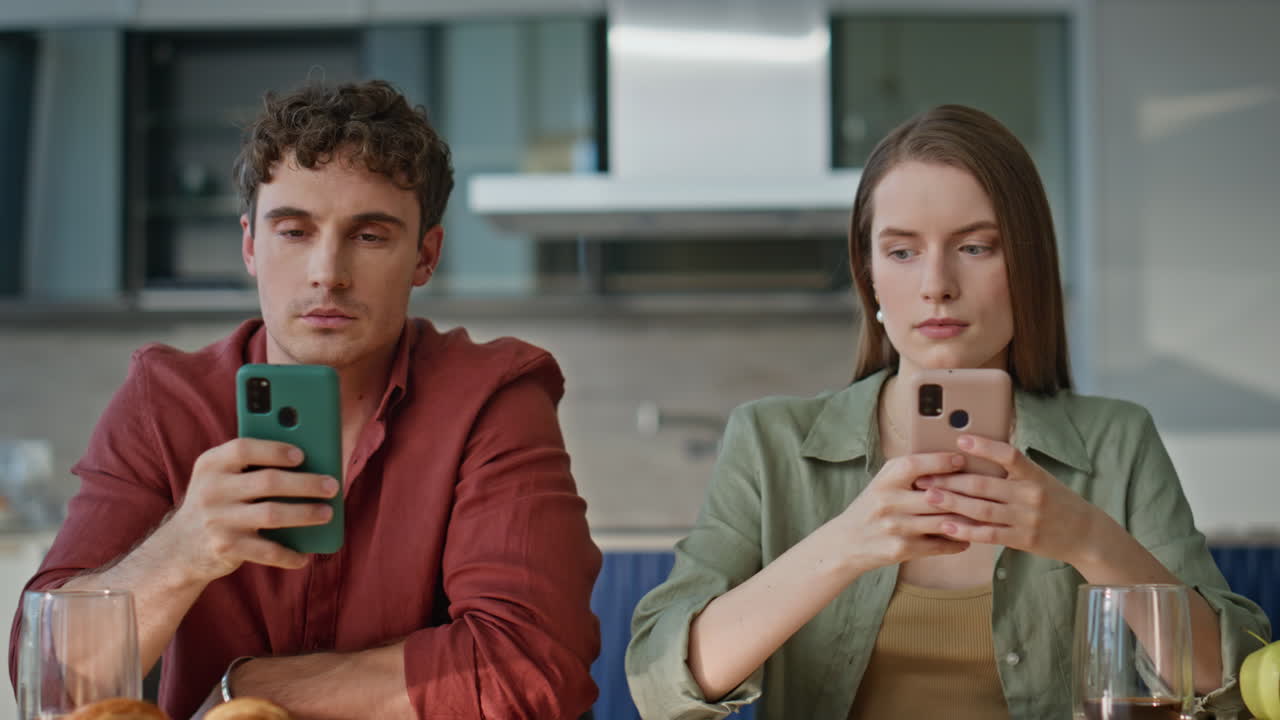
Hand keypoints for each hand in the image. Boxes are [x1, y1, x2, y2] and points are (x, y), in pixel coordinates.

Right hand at [158, 438, 338, 584]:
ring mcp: (217, 520)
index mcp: (211, 464)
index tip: (302, 455)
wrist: (179, 547)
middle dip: (306, 483)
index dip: (274, 450)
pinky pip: (266, 551)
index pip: (244, 449)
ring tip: (327, 513)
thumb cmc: (218, 501)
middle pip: (268, 482)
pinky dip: (288, 554)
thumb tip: (309, 461)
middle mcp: (211, 489)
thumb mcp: (222, 477)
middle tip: (332, 486)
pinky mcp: (225, 547)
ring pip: (272, 514)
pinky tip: (305, 556)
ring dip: (305, 514)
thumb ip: (252, 466)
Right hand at [832, 451, 979, 572]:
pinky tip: (968, 538)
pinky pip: (938, 545)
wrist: (847, 542)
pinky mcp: (901, 549)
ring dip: (967, 520)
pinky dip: (956, 542)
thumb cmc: (872, 507)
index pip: (915, 465)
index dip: (940, 461)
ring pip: (943, 521)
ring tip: (985, 516)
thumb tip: (950, 463)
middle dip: (964, 494)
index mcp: (885, 480)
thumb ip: (909, 473)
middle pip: (936, 495)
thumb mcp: (883, 484)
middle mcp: (888, 501)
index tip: (961, 460)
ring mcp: (896, 527)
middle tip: (987, 491)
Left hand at [915, 433, 1101, 564]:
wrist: (1086, 534)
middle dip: (950, 479)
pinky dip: (965, 530)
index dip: (984, 447)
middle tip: (924, 475)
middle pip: (983, 484)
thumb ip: (1013, 469)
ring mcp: (1026, 519)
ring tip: (928, 496)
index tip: (959, 440)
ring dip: (951, 503)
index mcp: (1034, 475)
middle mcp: (1030, 495)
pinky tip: (946, 525)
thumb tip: (978, 451)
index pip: (1009, 455)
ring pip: (981, 509)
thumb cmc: (1056, 500)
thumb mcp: (1041, 478)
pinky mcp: (1022, 539)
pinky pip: (988, 534)